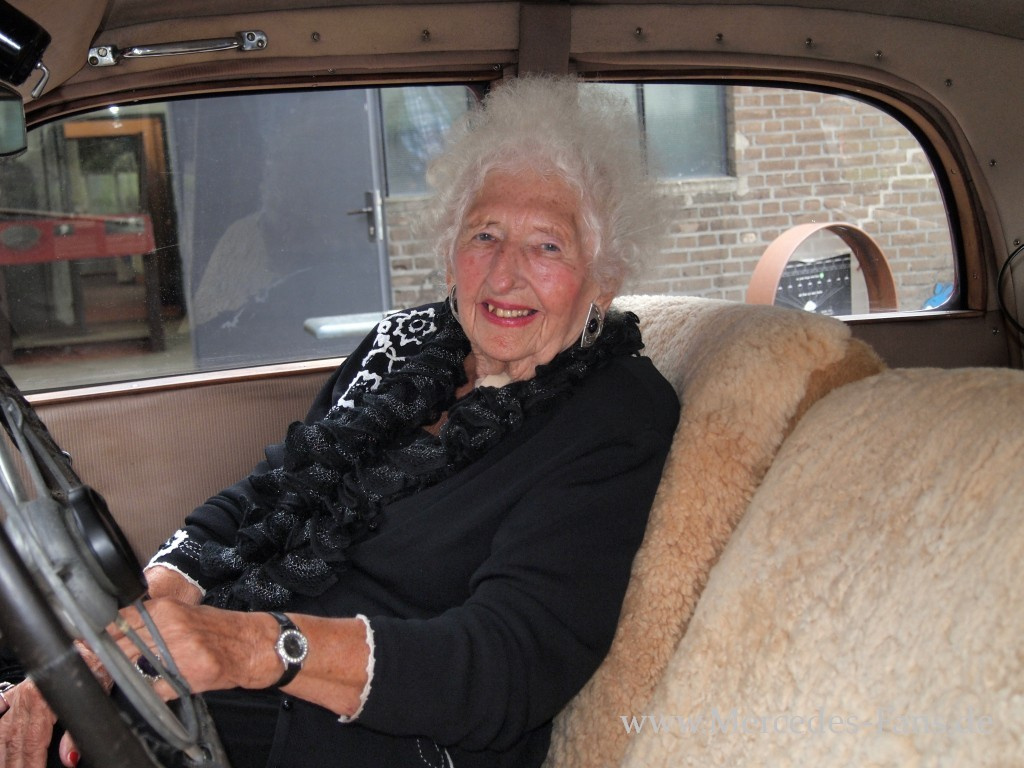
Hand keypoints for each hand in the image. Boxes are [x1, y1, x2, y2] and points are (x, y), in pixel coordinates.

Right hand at [0, 641, 112, 767]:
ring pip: (3, 734)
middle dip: (14, 764)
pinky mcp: (10, 698)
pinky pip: (0, 721)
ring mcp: (15, 698)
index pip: (32, 743)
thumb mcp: (93, 700)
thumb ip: (76, 733)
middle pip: (14, 742)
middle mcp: (24, 698)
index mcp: (41, 699)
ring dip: (5, 756)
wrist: (84, 649)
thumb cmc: (92, 671)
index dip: (31, 764)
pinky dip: (0, 739)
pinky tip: (1, 751)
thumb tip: (70, 758)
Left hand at [112, 600, 279, 698]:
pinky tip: (158, 684)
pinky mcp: (187, 676)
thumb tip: (120, 626)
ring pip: (135, 668)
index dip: (103, 632)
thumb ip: (156, 619)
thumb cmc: (221, 628)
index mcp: (168, 610)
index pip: (121, 621)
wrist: (253, 644)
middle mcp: (171, 630)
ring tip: (135, 669)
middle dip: (111, 654)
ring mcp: (179, 654)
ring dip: (129, 671)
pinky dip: (151, 690)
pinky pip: (155, 688)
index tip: (91, 639)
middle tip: (104, 657)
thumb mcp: (187, 612)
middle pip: (123, 645)